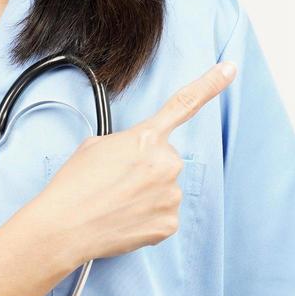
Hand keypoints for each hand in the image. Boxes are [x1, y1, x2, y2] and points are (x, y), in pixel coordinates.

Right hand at [36, 61, 235, 267]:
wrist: (64, 227)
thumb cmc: (74, 185)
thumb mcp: (96, 146)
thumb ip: (129, 143)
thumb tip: (139, 157)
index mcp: (147, 137)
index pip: (185, 103)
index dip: (211, 83)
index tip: (230, 68)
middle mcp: (166, 163)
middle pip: (166, 161)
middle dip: (147, 170)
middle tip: (117, 183)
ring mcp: (170, 195)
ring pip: (165, 190)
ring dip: (147, 195)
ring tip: (116, 203)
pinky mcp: (169, 224)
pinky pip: (164, 215)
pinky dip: (148, 218)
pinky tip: (126, 220)